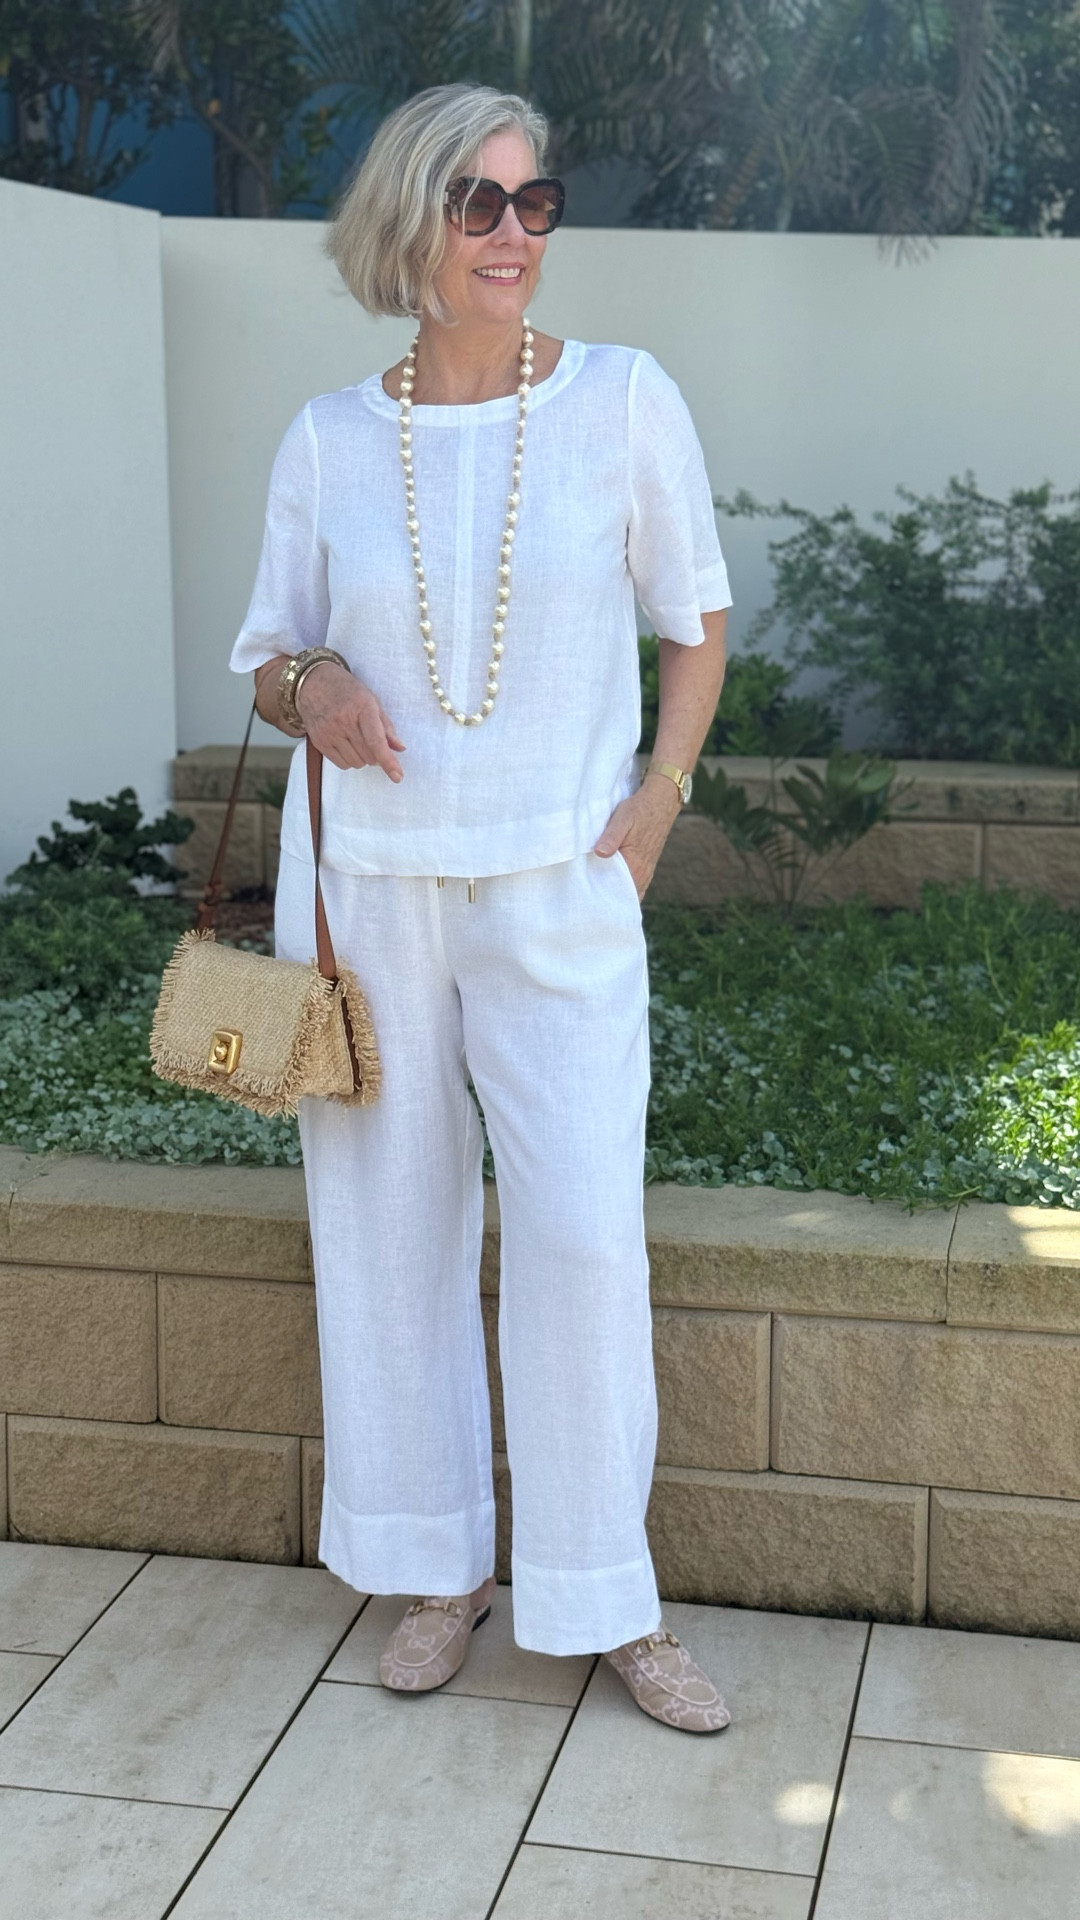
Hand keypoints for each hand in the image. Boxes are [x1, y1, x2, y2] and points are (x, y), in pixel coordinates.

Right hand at [295, 662, 404, 780]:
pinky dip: (349, 760)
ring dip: (363, 758)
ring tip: (357, 740)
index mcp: (362, 707)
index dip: (388, 761)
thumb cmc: (347, 691)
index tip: (397, 776)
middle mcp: (344, 721)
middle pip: (368, 756)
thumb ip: (386, 726)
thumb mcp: (371, 700)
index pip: (376, 741)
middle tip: (373, 742)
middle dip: (376, 755)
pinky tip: (347, 745)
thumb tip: (400, 748)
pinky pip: (341, 764)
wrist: (313, 683)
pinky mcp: (319, 741)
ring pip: (356, 763)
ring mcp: (329, 732)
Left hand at [594, 775, 681, 898]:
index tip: (586, 900)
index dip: (601, 898)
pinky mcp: (646, 868)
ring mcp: (646, 872)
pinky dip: (625, 890)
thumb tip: (600, 853)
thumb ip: (611, 837)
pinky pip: (635, 887)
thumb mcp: (622, 818)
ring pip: (629, 894)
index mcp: (635, 865)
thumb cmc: (639, 810)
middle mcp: (642, 874)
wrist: (661, 803)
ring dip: (615, 896)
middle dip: (607, 902)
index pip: (616, 893)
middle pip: (622, 898)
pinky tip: (612, 887)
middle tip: (587, 901)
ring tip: (596, 897)